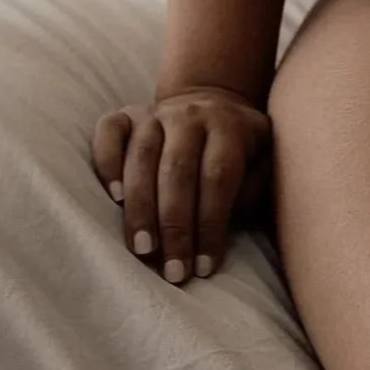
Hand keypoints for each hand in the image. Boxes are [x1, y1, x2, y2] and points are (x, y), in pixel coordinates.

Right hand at [91, 86, 271, 284]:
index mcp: (228, 126)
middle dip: (174, 226)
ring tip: (143, 250)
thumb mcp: (261, 160)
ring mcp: (156, 113)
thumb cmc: (240, 146)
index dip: (210, 224)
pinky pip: (110, 132)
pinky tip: (113, 198)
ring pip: (142, 157)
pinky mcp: (127, 114)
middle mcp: (190, 116)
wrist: (213, 99)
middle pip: (177, 171)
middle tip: (172, 270)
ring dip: (140, 208)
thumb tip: (225, 223)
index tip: (204, 267)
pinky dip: (108, 163)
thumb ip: (251, 188)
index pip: (217, 177)